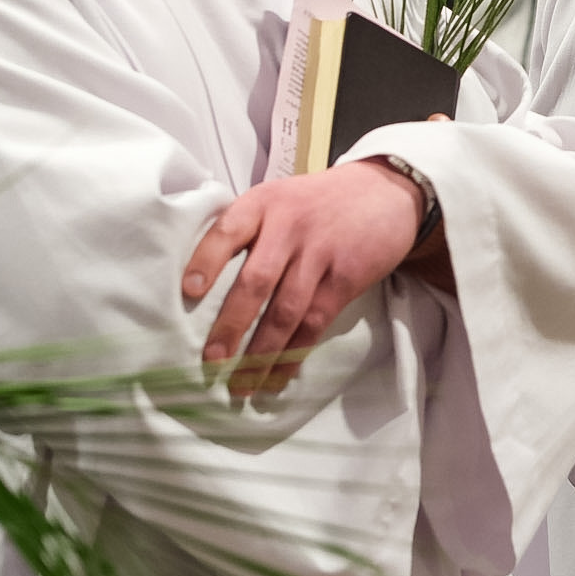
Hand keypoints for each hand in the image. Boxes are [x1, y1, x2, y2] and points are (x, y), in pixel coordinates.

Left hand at [183, 158, 422, 396]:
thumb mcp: (281, 198)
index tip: (189, 291)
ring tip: (241, 384)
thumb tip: (201, 286)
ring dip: (261, 353)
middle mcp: (290, 227)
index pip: (229, 230)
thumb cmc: (319, 201)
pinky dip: (294, 353)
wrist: (386, 191)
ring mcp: (320, 254)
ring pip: (285, 311)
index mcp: (265, 203)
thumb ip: (249, 228)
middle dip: (231, 326)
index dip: (207, 260)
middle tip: (212, 362)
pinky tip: (278, 375)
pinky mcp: (346, 277)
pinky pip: (315, 322)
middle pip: (256, 281)